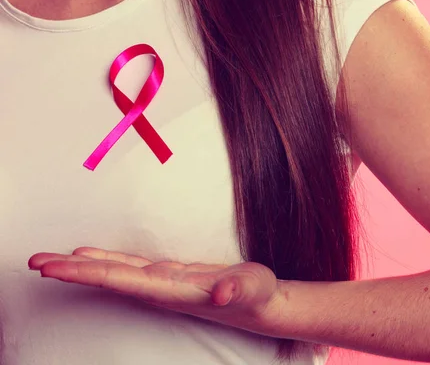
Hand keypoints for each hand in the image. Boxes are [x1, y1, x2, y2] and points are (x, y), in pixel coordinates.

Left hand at [28, 247, 279, 333]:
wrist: (260, 306)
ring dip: (82, 267)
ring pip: (114, 273)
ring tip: (52, 261)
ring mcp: (162, 284)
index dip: (86, 273)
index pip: (120, 280)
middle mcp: (160, 289)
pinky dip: (106, 262)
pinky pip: (128, 268)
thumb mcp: (253, 288)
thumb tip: (222, 293)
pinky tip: (92, 258)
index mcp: (172, 291)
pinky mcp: (168, 276)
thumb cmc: (256, 296)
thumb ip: (237, 290)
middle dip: (71, 271)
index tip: (54, 269)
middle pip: (107, 279)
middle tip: (34, 262)